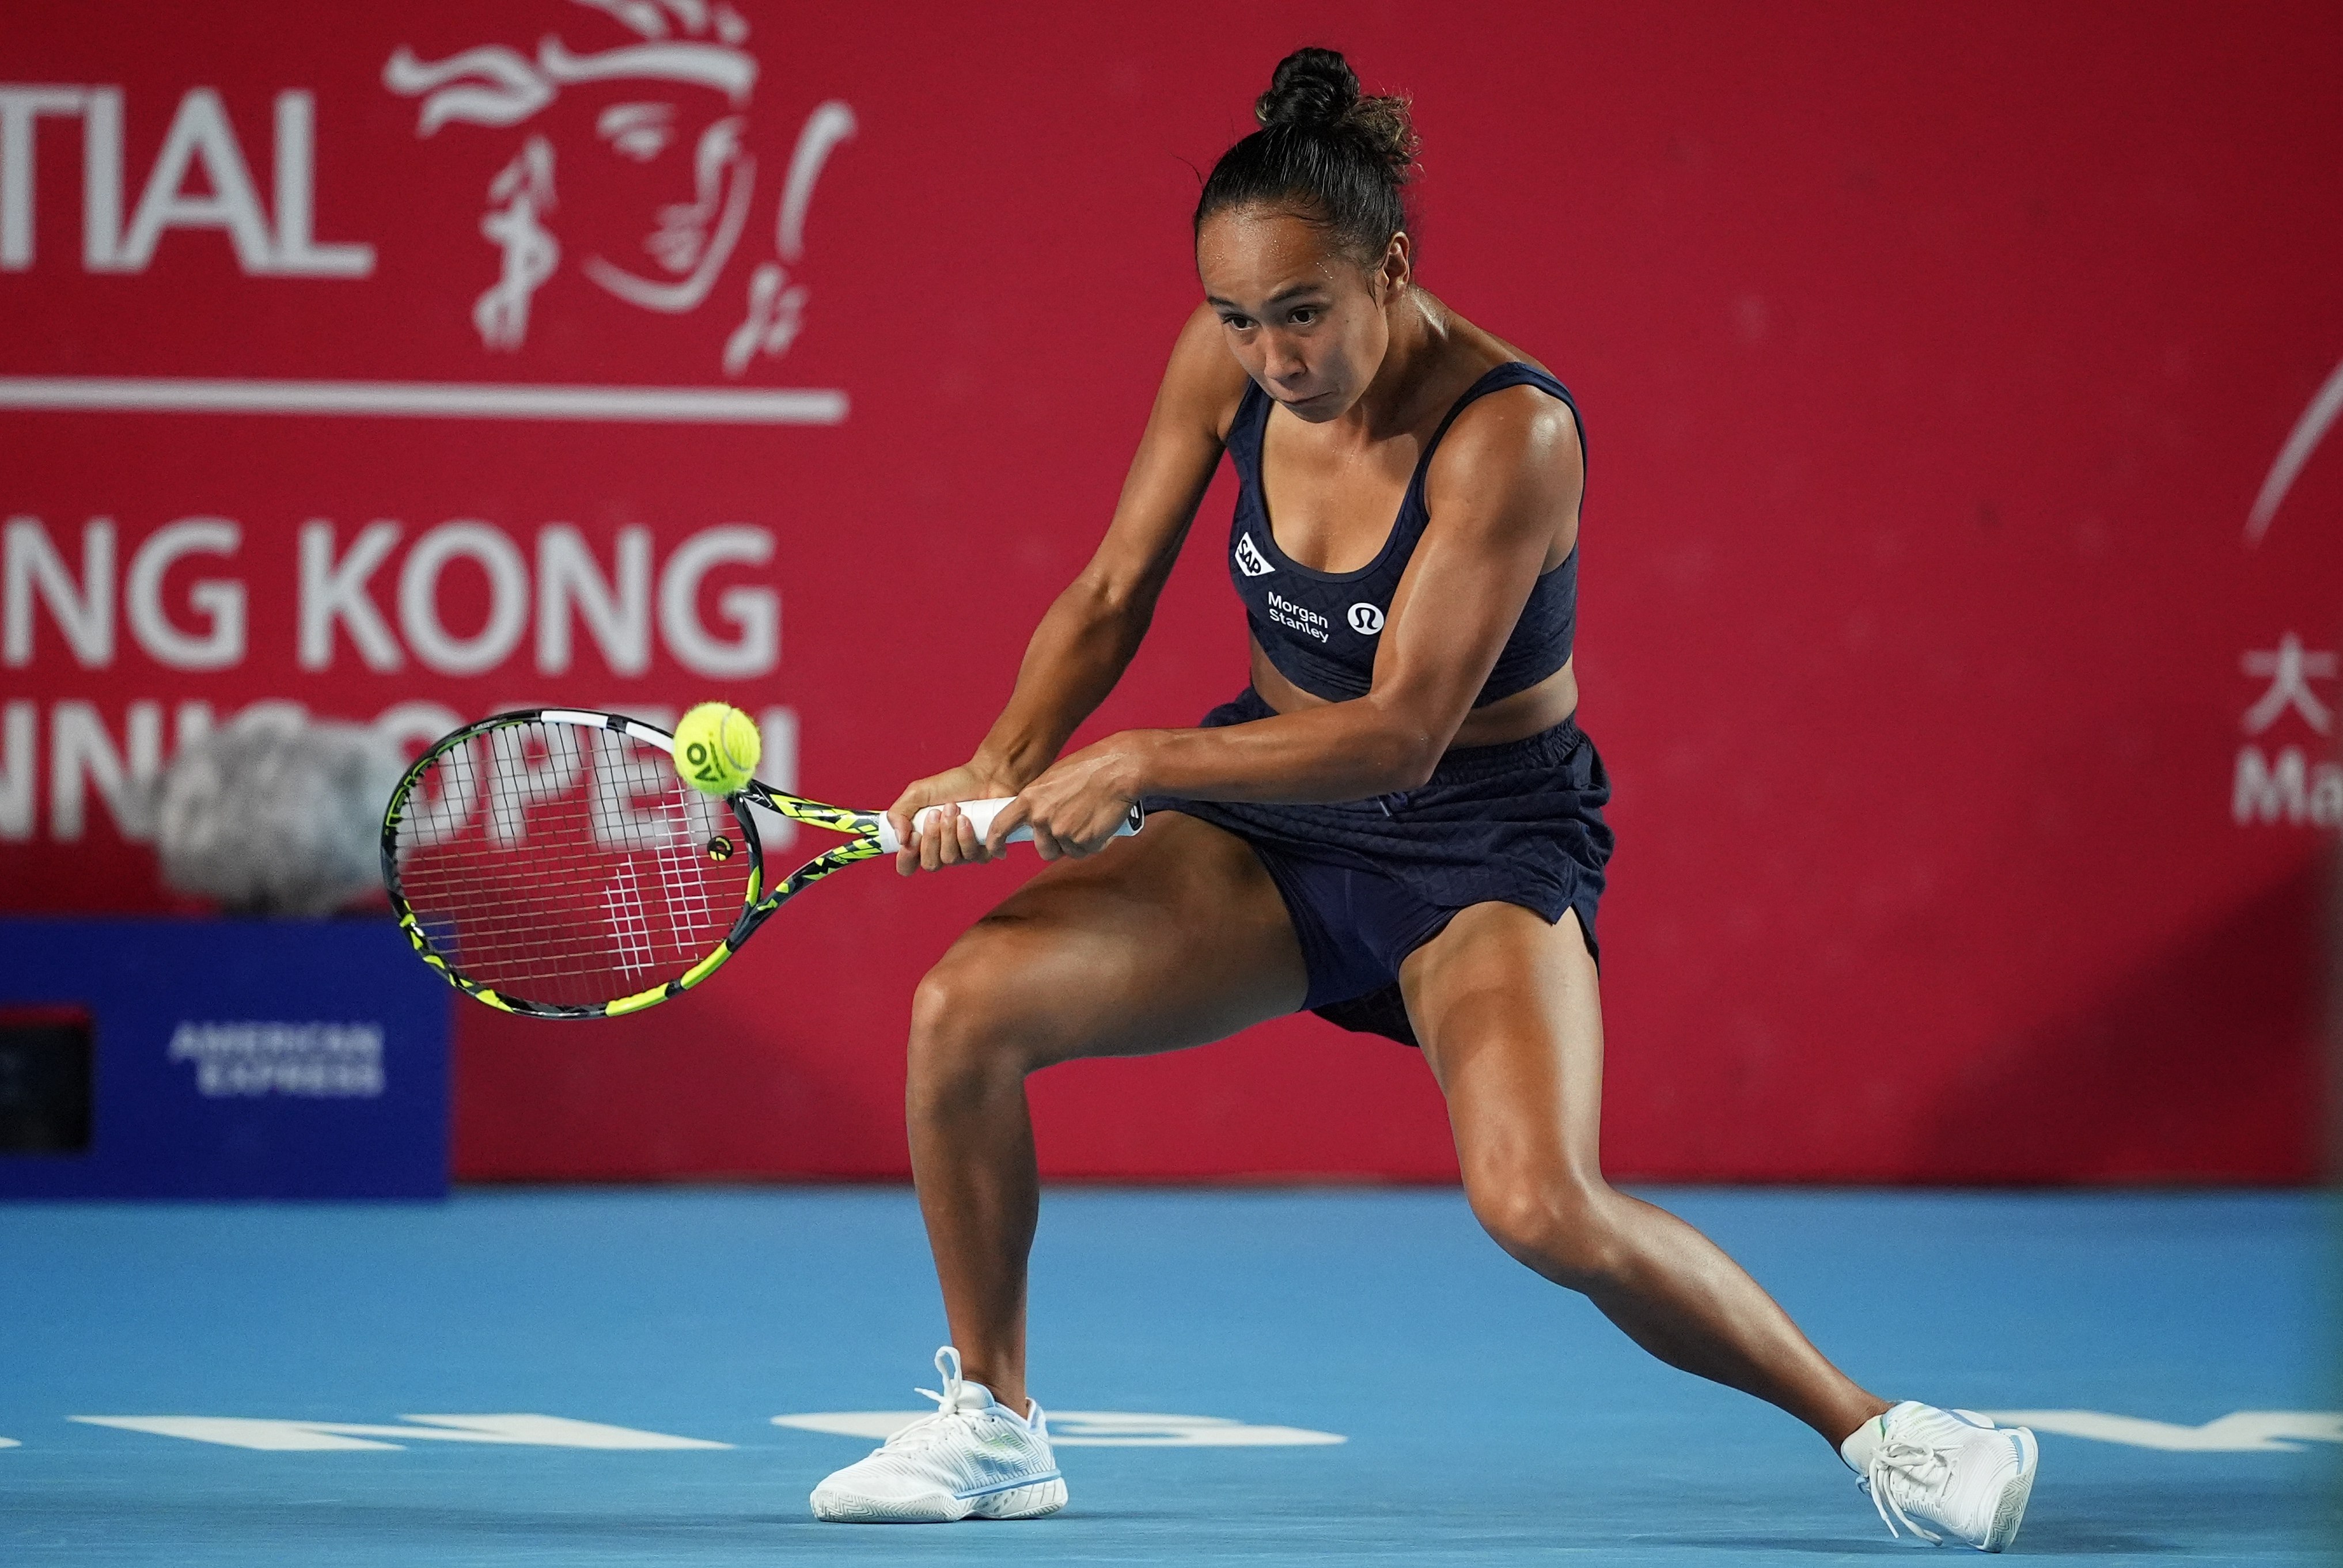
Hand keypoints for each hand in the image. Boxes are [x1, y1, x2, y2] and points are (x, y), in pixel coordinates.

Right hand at [885, 760, 1022, 876]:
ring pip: (950, 859)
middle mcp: (942, 851)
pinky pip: (972, 856)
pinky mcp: (984, 852)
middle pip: (930, 864)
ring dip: (949, 832)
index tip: (912, 835)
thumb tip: (900, 839)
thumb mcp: (917, 793)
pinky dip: (967, 836)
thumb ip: (899, 813)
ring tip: (953, 809)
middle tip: (936, 813)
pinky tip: (968, 819)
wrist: (985, 776)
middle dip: (931, 838)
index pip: (907, 866)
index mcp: (922, 841)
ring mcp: (963, 854)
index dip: (906, 858)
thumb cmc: (953, 785)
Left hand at [989, 732, 1153, 861]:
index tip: (998, 850)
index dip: (996, 842)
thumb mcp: (1053, 779)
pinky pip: (1086, 851)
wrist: (1119, 769)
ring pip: (1067, 851)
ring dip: (1078, 843)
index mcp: (1030, 799)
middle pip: (1043, 849)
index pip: (1001, 826)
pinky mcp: (1083, 842)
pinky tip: (1101, 823)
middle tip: (1074, 827)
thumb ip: (1041, 800)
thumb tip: (1038, 817)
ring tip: (1090, 820)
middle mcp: (1041, 819)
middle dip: (1056, 845)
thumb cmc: (1090, 768)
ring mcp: (1062, 832)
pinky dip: (1095, 843)